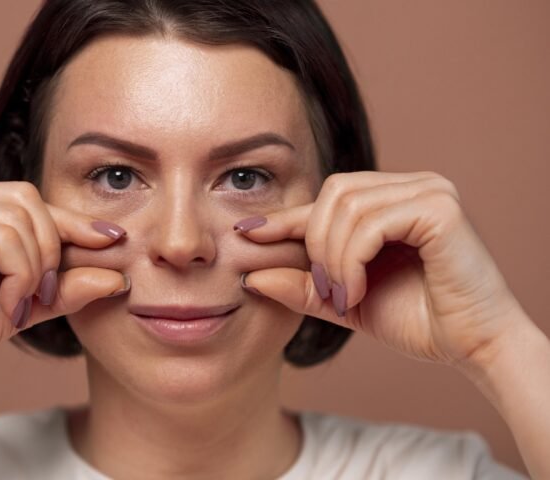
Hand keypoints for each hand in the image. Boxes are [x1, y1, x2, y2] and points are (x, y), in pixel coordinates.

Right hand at [0, 181, 128, 383]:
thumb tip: (119, 276)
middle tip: (46, 294)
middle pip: (31, 199)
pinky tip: (7, 302)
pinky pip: (3, 236)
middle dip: (54, 247)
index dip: (75, 221)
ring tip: (21, 303)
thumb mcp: (25, 303)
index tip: (113, 239)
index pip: (33, 201)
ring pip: (21, 217)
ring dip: (36, 266)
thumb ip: (66, 286)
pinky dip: (18, 271)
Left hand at [237, 171, 527, 368]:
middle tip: (325, 290)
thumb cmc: (418, 320)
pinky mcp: (439, 207)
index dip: (285, 218)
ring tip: (342, 296)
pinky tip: (356, 292)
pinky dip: (351, 261)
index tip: (246, 235)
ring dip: (332, 259)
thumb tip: (250, 277)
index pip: (326, 199)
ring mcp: (428, 191)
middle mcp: (411, 186)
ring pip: (346, 208)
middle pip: (332, 193)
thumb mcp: (345, 300)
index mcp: (390, 201)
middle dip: (314, 244)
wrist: (472, 347)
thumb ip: (304, 286)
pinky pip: (370, 223)